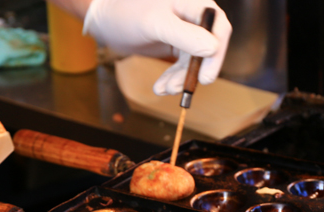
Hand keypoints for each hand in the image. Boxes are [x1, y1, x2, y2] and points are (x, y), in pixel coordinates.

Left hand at [83, 0, 231, 94]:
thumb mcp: (155, 23)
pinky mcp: (175, 43)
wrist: (105, 19)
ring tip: (163, 89)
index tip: (206, 76)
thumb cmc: (126, 11)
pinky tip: (160, 87)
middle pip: (208, 48)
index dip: (216, 53)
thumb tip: (212, 48)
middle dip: (194, 71)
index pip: (218, 27)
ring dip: (181, 78)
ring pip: (194, 61)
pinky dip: (172, 78)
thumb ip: (183, 35)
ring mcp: (185, 31)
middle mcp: (193, 15)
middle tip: (180, 89)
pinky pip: (181, 65)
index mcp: (194, 2)